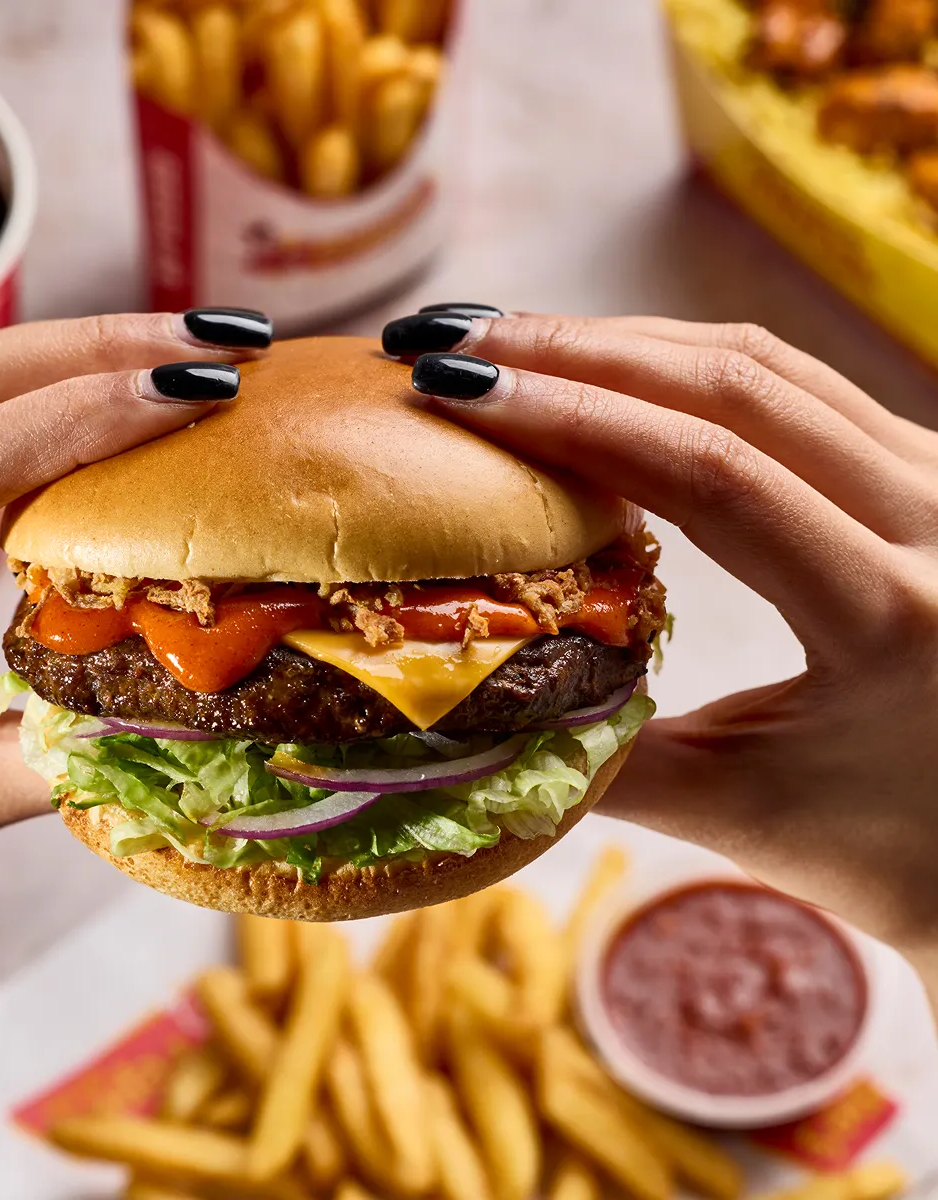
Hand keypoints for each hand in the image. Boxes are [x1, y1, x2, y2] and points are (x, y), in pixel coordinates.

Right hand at [394, 310, 937, 992]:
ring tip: (509, 341)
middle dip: (579, 351)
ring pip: (767, 364)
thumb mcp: (735, 814)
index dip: (573, 418)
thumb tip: (466, 707)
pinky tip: (605, 368)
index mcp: (891, 617)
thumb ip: (599, 758)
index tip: (461, 390)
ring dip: (627, 341)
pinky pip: (793, 384)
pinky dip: (682, 363)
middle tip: (457, 340)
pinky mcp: (928, 468)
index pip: (710, 474)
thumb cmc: (887, 851)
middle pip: (736, 386)